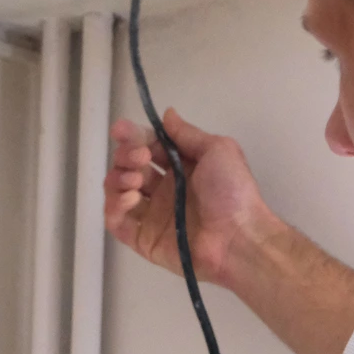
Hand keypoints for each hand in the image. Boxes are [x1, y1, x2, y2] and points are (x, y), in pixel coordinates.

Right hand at [104, 108, 278, 285]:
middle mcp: (163, 190)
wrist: (238, 237)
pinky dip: (114, 207)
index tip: (120, 130)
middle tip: (140, 159)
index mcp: (180, 168)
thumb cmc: (232, 192)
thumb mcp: (218, 150)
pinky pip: (117, 222)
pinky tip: (131, 198)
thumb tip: (167, 114)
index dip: (132, 137)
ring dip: (118, 179)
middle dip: (126, 156)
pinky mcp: (143, 239)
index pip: (147, 147)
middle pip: (129, 167)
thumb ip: (187, 133)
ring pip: (118, 192)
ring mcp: (151, 216)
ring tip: (136, 180)